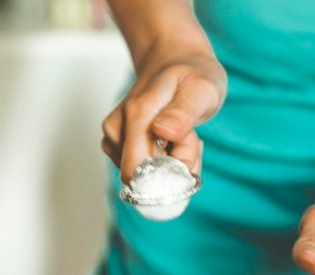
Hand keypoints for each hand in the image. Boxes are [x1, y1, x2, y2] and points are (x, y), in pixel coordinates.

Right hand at [102, 47, 226, 182]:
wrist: (173, 59)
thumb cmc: (190, 73)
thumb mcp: (201, 87)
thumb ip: (183, 112)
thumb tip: (162, 131)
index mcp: (136, 115)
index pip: (136, 172)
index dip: (166, 173)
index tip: (187, 149)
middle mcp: (117, 128)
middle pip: (143, 175)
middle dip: (173, 165)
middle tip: (190, 136)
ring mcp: (113, 137)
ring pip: (143, 174)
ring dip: (171, 162)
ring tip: (181, 134)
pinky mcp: (114, 144)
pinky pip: (141, 169)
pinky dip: (163, 161)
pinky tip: (171, 140)